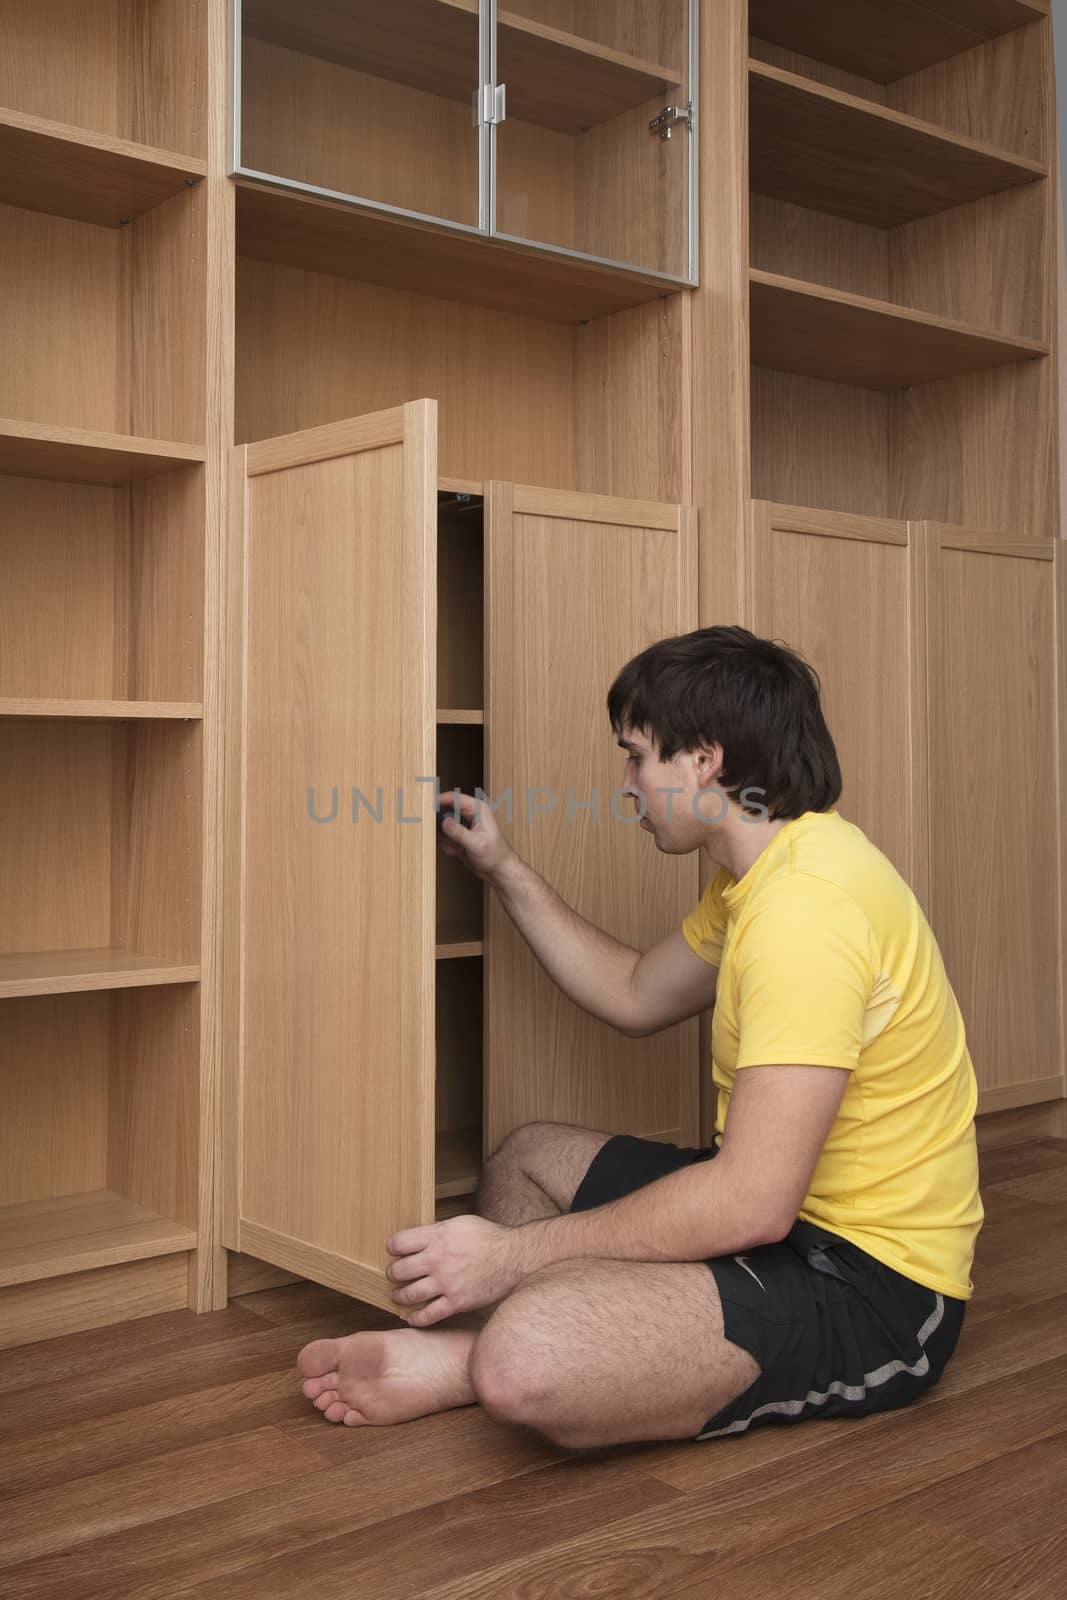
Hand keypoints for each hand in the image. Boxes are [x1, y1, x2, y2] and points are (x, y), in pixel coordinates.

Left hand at [384, 1215, 529, 1325]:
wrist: (513, 1258)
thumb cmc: (489, 1238)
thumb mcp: (460, 1224)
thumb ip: (437, 1231)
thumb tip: (419, 1238)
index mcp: (437, 1237)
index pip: (399, 1243)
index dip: (392, 1247)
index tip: (393, 1251)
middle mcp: (437, 1260)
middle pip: (399, 1270)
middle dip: (393, 1273)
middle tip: (394, 1274)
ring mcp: (446, 1283)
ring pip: (409, 1294)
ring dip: (399, 1296)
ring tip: (398, 1295)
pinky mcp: (456, 1303)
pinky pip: (428, 1315)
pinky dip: (416, 1318)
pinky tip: (411, 1317)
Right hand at [437, 789, 513, 881]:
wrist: (498, 870)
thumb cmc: (496, 855)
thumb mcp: (476, 844)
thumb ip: (459, 832)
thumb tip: (444, 822)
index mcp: (478, 809)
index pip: (455, 798)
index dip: (440, 800)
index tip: (428, 806)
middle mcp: (470, 814)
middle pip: (447, 810)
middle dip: (442, 824)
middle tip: (443, 835)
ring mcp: (464, 825)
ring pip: (444, 826)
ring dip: (446, 838)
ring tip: (457, 847)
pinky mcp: (459, 835)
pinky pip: (445, 837)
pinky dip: (448, 845)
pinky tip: (458, 851)